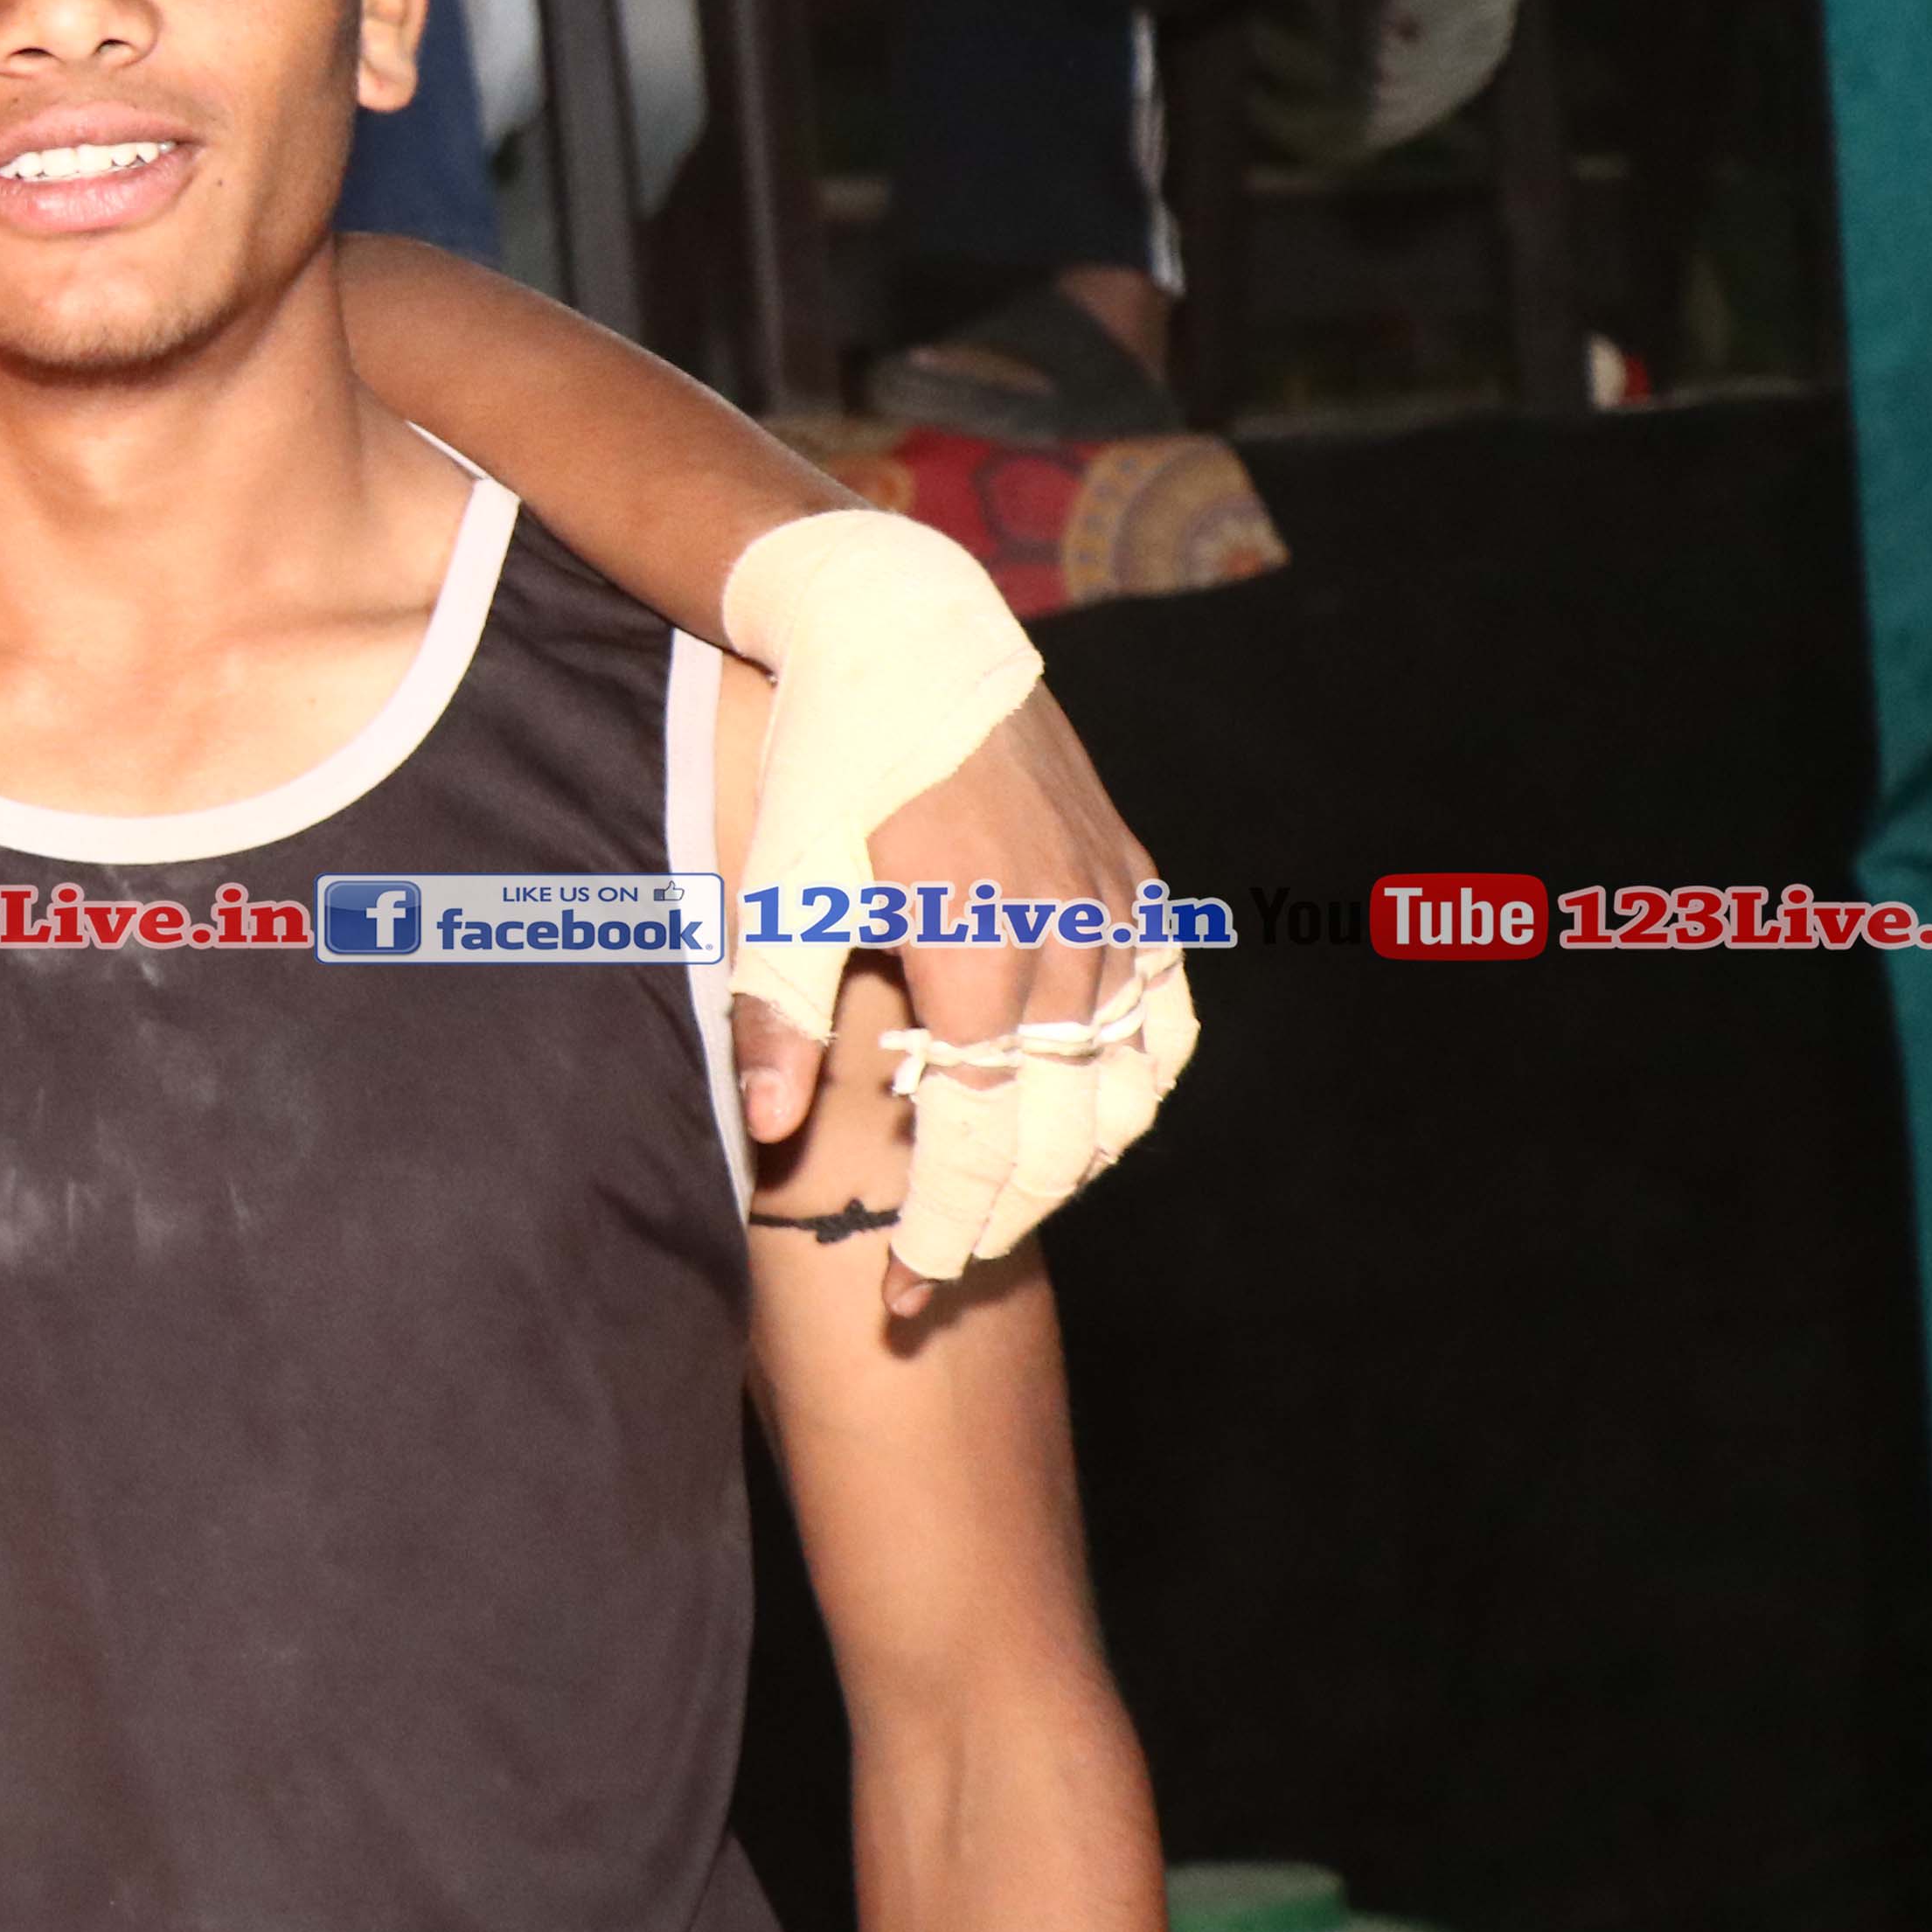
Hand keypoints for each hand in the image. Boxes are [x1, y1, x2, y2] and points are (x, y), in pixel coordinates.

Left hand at [727, 687, 1195, 1314]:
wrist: (910, 632)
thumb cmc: (829, 760)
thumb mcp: (782, 882)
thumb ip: (777, 1010)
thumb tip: (768, 1128)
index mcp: (982, 949)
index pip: (982, 1138)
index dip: (945, 1231)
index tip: (903, 1299)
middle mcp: (1074, 940)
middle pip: (1058, 1133)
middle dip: (996, 1218)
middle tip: (934, 1275)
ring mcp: (1120, 912)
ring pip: (1120, 1090)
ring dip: (1065, 1163)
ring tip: (993, 1205)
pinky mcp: (1139, 884)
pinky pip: (1163, 1019)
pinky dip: (1129, 1086)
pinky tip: (1082, 1118)